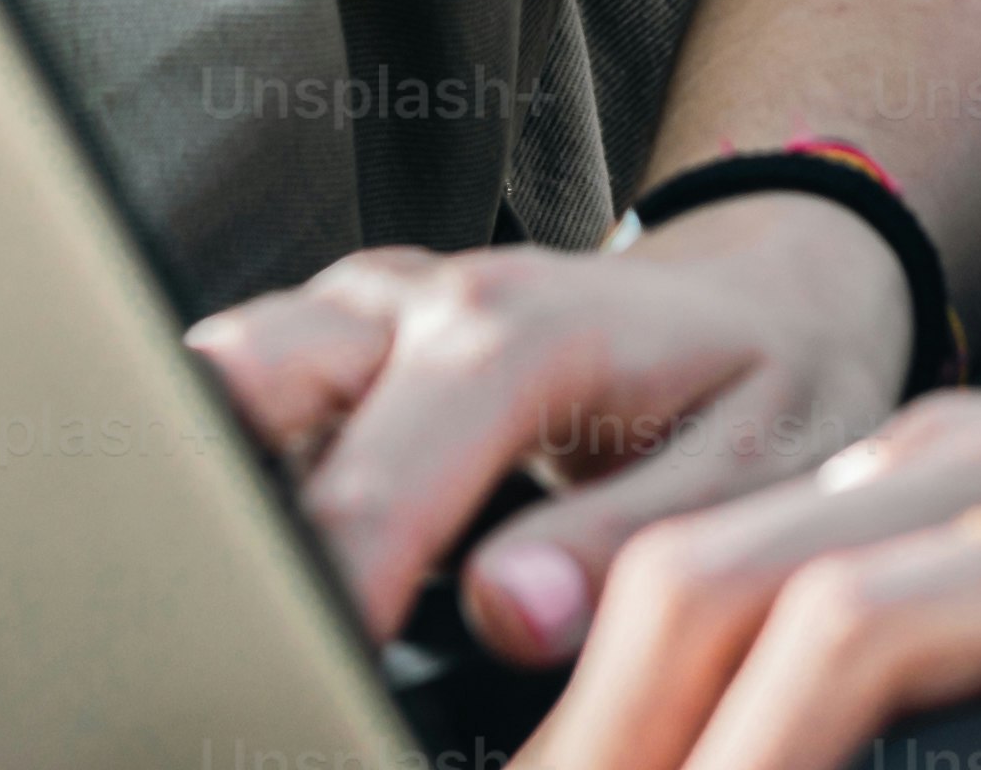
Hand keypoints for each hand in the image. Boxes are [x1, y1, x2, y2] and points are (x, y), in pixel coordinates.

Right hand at [192, 194, 925, 666]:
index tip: (309, 698)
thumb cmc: (770, 378)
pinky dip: (232, 475)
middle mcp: (411, 302)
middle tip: (240, 658)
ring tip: (238, 625)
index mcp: (508, 334)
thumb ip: (623, 544)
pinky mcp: (339, 335)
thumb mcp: (751, 466)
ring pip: (218, 379)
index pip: (365, 499)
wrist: (770, 282)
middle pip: (234, 392)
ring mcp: (363, 309)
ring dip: (210, 489)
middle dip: (209, 525)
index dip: (324, 614)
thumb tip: (508, 617)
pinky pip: (243, 393)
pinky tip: (264, 571)